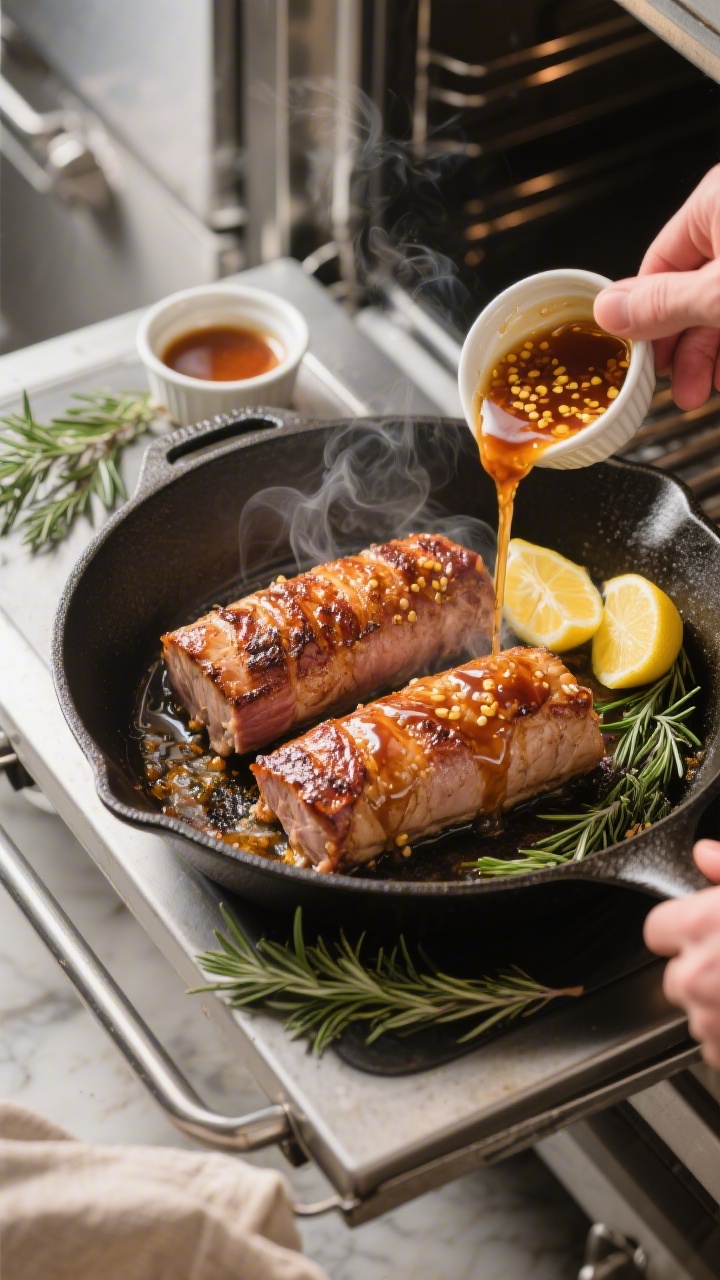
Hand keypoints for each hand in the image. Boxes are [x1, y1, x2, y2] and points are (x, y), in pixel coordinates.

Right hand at [594, 165, 719, 410]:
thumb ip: (662, 305)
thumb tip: (610, 310)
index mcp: (715, 201)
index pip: (657, 265)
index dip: (646, 321)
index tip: (643, 360)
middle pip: (692, 288)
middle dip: (686, 346)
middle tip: (682, 386)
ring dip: (714, 350)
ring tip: (711, 386)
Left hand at [644, 839, 719, 1066]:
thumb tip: (705, 855)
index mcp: (700, 925)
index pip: (657, 930)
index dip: (682, 931)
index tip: (703, 933)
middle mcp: (697, 975)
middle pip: (678, 977)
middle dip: (704, 973)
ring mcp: (712, 1020)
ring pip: (699, 1015)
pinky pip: (718, 1049)